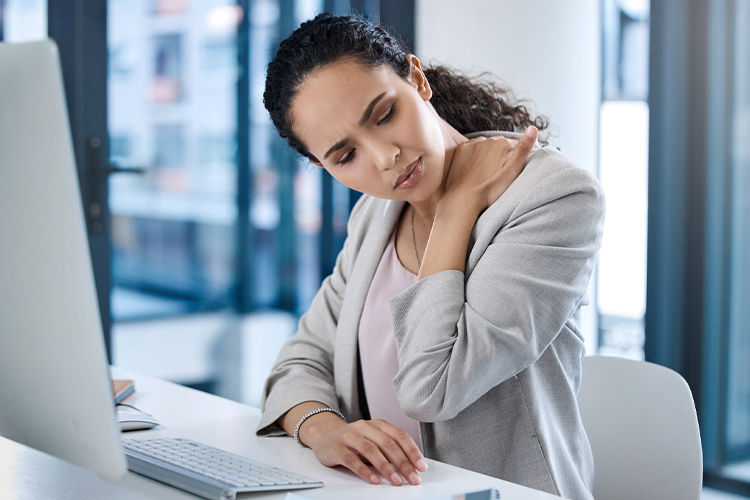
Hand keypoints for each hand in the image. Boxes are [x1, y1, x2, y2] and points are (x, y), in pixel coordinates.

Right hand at [301, 415, 427, 485]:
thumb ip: (388, 448)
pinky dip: (364, 471)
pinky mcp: (337, 448)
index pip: (399, 435)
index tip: (421, 466)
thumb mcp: (372, 439)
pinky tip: (374, 480)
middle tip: (413, 478)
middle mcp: (365, 427)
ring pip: (371, 451)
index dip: (412, 451)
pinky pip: (352, 460)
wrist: (324, 434)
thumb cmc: (353, 439)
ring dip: (386, 467)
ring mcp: (350, 436)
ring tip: (396, 481)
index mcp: (377, 424)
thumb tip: (410, 466)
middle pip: (388, 444)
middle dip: (403, 463)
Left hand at [443, 126, 537, 214]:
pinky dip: (474, 156)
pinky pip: (472, 149)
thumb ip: (524, 149)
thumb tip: (533, 128)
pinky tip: (476, 168)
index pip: (515, 146)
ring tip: (487, 173)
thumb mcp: (513, 171)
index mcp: (504, 143)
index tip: (510, 171)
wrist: (464, 199)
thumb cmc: (491, 190)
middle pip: (500, 146)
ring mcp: (473, 144)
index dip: (515, 159)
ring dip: (488, 155)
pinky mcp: (461, 150)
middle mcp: (488, 139)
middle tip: (498, 174)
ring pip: (485, 146)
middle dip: (501, 156)